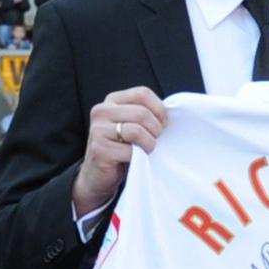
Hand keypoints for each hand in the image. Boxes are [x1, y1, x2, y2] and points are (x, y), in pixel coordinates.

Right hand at [74, 86, 167, 218]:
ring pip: (137, 130)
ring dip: (149, 143)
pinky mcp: (99, 149)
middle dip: (156, 129)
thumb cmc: (122, 148)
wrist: (99, 174)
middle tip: (155, 140)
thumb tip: (170, 111)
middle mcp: (102, 111)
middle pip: (141, 113)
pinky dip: (138, 157)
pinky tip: (134, 159)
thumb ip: (145, 113)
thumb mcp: (132, 124)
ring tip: (146, 149)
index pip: (143, 93)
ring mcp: (98, 130)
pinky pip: (129, 150)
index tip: (163, 124)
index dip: (159, 110)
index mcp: (112, 100)